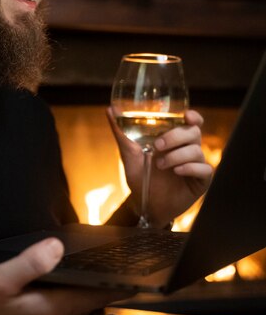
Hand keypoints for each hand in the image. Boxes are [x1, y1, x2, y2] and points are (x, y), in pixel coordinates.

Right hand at [0, 237, 126, 314]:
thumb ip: (31, 262)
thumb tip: (56, 247)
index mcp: (56, 311)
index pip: (102, 294)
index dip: (119, 280)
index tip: (132, 267)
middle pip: (89, 300)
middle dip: (85, 282)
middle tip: (70, 264)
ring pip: (77, 312)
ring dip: (70, 297)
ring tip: (48, 281)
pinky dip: (60, 311)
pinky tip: (38, 302)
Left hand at [106, 107, 212, 227]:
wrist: (144, 204)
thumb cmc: (140, 176)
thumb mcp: (128, 153)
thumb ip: (121, 131)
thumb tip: (110, 109)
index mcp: (175, 138)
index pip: (192, 121)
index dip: (193, 116)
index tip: (185, 115)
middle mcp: (187, 148)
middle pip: (193, 132)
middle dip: (175, 137)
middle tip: (157, 146)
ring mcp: (196, 164)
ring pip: (196, 150)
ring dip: (176, 156)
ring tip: (160, 165)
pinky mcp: (201, 181)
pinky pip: (205, 169)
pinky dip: (190, 168)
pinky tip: (177, 171)